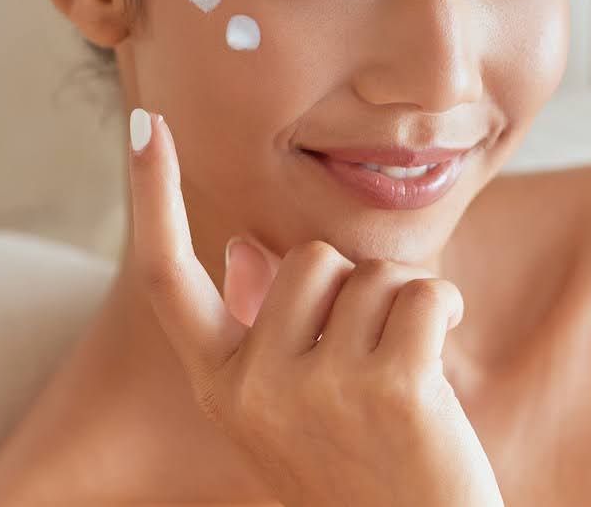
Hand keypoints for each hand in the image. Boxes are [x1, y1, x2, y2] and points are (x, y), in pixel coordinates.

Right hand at [127, 108, 502, 506]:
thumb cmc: (354, 474)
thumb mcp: (283, 410)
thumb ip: (257, 328)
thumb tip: (240, 250)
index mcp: (217, 385)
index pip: (165, 275)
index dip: (153, 194)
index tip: (145, 121)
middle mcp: (253, 386)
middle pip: (303, 257)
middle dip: (349, 285)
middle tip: (369, 351)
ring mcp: (318, 390)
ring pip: (366, 273)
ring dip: (399, 301)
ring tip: (405, 368)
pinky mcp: (392, 389)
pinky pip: (422, 293)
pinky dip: (445, 309)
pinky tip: (442, 359)